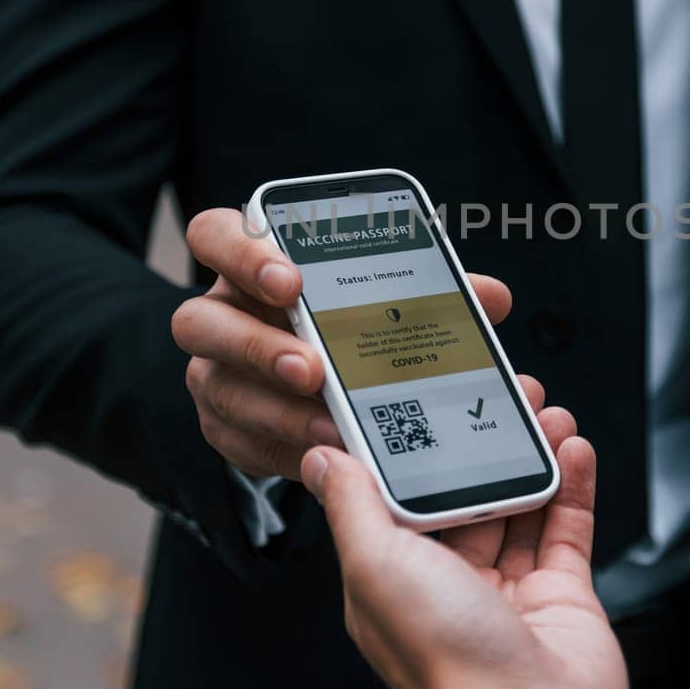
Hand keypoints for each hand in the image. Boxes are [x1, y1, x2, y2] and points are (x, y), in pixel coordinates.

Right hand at [171, 207, 518, 479]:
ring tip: (332, 425)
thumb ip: (431, 292)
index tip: (291, 279)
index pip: (216, 236)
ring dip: (276, 410)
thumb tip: (490, 297)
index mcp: (252, 265)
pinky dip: (282, 449)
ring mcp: (215, 372)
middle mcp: (220, 314)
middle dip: (255, 346)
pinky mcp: (223, 426)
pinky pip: (236, 442)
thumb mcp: (385, 299)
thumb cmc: (350, 323)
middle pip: (198, 321)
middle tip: (312, 368)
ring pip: (218, 388)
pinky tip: (325, 453)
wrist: (316, 383)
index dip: (243, 253)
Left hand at [301, 407, 627, 688]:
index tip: (437, 400)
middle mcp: (450, 583)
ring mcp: (508, 592)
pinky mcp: (560, 597)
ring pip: (521, 505)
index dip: (423, 444)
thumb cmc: (444, 658)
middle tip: (505, 397)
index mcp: (396, 576)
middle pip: (468, 493)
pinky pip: (566, 531)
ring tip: (546, 413)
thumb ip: (352, 506)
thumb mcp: (376, 565)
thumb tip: (321, 462)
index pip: (404, 495)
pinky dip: (572, 487)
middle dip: (487, 443)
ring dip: (534, 455)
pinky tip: (573, 450)